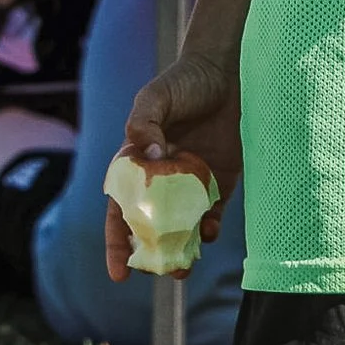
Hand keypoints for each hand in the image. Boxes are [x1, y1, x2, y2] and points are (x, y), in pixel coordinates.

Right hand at [106, 47, 240, 282]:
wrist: (226, 69)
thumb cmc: (182, 82)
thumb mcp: (154, 98)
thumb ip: (145, 124)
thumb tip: (151, 155)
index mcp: (137, 167)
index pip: (121, 213)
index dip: (118, 244)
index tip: (120, 274)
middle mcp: (164, 181)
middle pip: (154, 228)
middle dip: (153, 254)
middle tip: (158, 273)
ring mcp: (193, 182)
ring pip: (185, 226)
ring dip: (184, 248)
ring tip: (183, 269)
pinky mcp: (223, 178)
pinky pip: (215, 209)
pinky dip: (212, 225)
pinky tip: (211, 231)